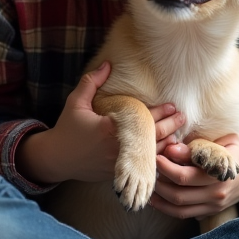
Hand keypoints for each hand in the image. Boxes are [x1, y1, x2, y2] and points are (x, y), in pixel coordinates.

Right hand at [15, 61, 187, 184]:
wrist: (56, 159)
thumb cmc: (66, 129)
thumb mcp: (76, 102)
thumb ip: (92, 82)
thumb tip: (108, 64)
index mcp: (110, 129)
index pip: (142, 119)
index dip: (159, 112)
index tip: (172, 106)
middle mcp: (117, 148)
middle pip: (151, 137)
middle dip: (169, 126)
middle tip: (182, 117)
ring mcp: (118, 164)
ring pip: (149, 155)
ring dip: (165, 144)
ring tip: (179, 134)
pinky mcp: (117, 174)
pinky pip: (141, 168)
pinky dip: (154, 160)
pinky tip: (165, 154)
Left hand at [150, 137, 238, 219]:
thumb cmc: (233, 153)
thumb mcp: (220, 145)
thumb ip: (197, 148)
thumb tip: (171, 149)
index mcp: (219, 174)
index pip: (185, 176)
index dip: (166, 167)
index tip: (156, 156)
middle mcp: (217, 194)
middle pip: (179, 194)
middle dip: (159, 183)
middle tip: (149, 171)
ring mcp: (214, 206)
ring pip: (179, 208)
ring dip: (160, 198)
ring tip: (149, 186)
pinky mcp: (210, 212)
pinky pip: (185, 214)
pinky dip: (168, 208)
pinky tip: (157, 198)